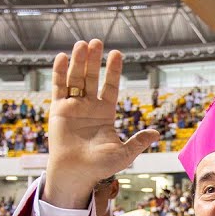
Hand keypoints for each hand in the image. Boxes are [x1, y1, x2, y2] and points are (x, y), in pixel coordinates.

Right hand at [45, 39, 159, 208]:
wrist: (76, 174)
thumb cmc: (99, 167)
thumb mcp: (124, 154)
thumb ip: (138, 142)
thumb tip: (156, 134)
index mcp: (105, 113)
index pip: (110, 87)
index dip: (113, 71)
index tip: (117, 54)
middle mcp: (89, 107)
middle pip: (91, 78)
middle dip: (94, 60)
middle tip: (96, 42)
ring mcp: (73, 107)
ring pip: (76, 79)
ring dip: (78, 62)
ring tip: (82, 44)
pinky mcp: (58, 110)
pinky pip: (59, 88)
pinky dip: (60, 73)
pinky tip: (62, 57)